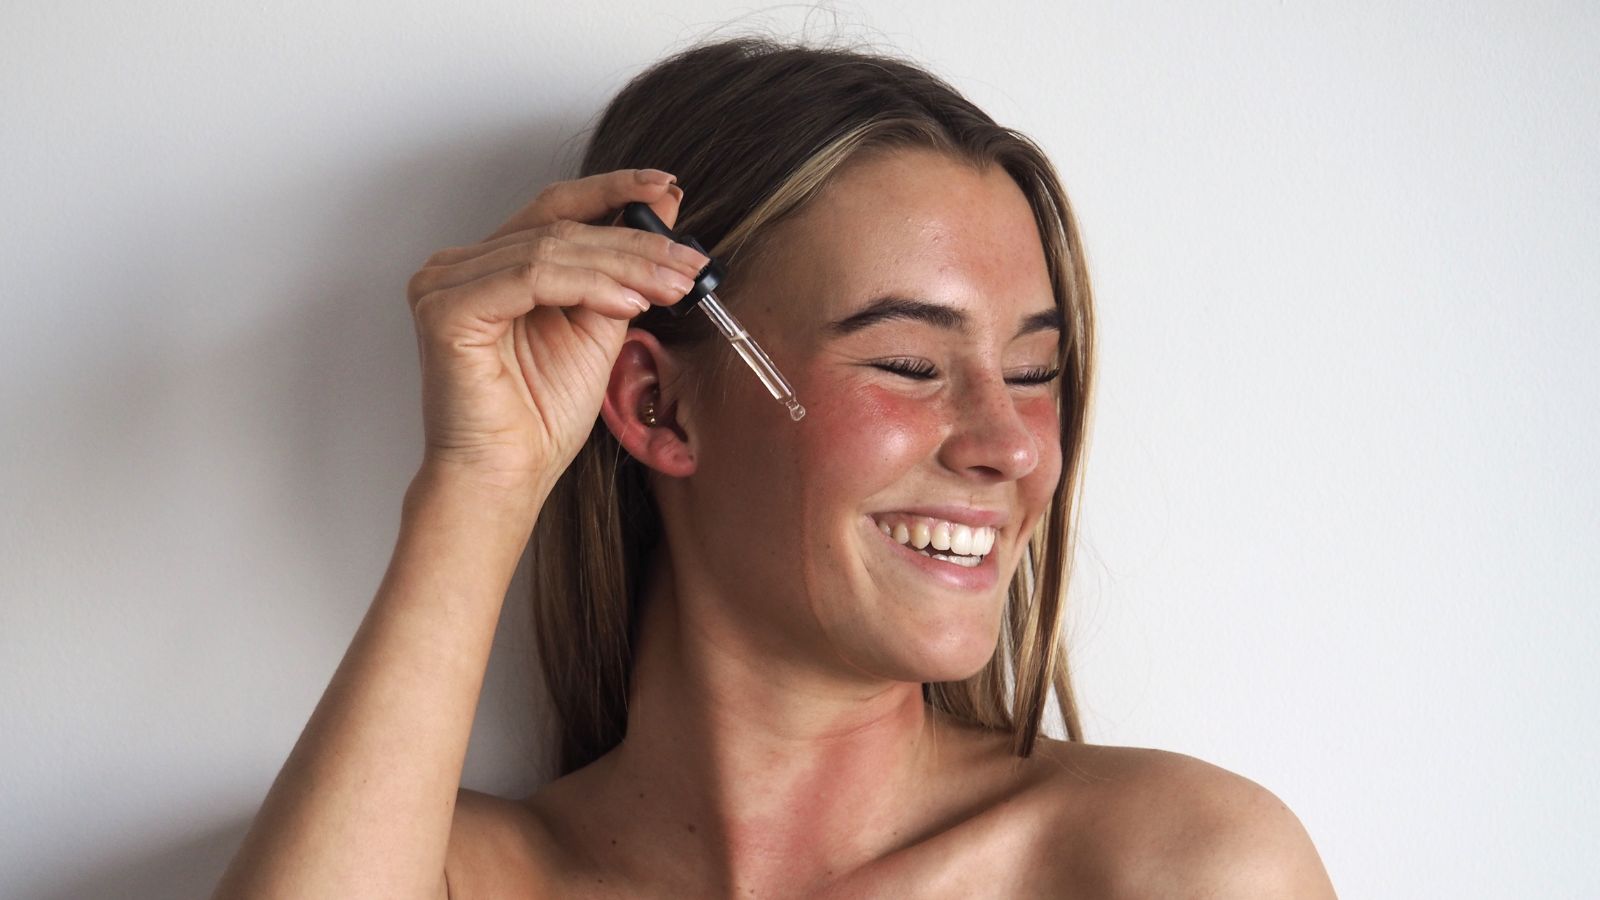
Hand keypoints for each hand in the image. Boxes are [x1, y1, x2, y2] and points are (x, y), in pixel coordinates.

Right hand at [404, 168, 708, 492]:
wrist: (507, 477)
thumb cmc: (540, 416)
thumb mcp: (597, 330)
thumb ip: (620, 274)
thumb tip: (662, 213)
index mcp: (489, 265)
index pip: (555, 209)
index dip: (612, 191)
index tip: (667, 187)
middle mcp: (458, 266)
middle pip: (560, 229)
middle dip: (637, 243)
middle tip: (691, 261)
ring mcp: (444, 283)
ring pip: (552, 250)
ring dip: (625, 265)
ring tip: (673, 285)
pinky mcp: (445, 308)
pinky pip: (530, 276)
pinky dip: (587, 284)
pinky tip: (629, 302)